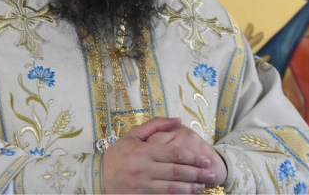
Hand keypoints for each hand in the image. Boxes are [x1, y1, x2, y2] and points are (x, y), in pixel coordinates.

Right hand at [101, 117, 216, 193]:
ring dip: (191, 187)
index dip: (193, 157)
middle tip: (212, 173)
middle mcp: (144, 169)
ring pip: (173, 188)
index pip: (174, 154)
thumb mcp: (132, 136)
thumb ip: (155, 126)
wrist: (96, 177)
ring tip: (204, 185)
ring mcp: (142, 185)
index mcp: (144, 151)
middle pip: (177, 171)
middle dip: (197, 173)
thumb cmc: (116, 155)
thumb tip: (178, 120)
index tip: (206, 159)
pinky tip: (188, 194)